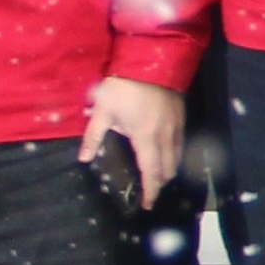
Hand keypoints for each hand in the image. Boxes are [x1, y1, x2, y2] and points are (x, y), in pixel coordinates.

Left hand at [83, 75, 187, 208]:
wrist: (150, 59)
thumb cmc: (122, 86)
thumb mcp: (102, 111)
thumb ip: (93, 136)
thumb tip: (82, 159)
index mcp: (145, 137)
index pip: (151, 171)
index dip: (150, 190)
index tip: (148, 205)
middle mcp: (165, 136)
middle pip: (168, 168)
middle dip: (160, 182)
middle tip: (150, 190)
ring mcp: (176, 126)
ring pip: (178, 157)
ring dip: (169, 170)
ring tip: (158, 176)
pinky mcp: (181, 116)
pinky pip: (181, 143)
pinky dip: (174, 155)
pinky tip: (166, 154)